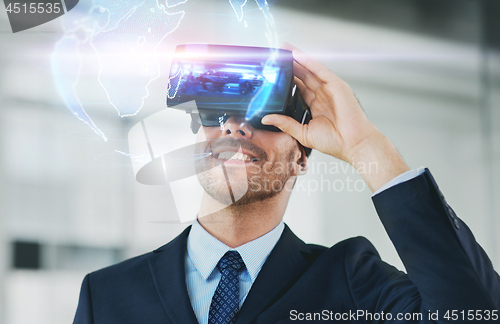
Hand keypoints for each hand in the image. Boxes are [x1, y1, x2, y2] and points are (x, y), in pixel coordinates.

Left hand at [261, 43, 408, 191]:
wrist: (353, 144)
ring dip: (298, 59)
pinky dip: (309, 62)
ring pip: (310, 70)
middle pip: (303, 76)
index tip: (274, 73)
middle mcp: (322, 95)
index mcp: (315, 106)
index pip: (299, 87)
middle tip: (276, 55)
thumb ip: (286, 124)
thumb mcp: (303, 133)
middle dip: (290, 65)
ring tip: (284, 49)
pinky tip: (298, 55)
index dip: (287, 79)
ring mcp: (330, 89)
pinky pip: (321, 71)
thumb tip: (267, 118)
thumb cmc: (335, 142)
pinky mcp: (337, 86)